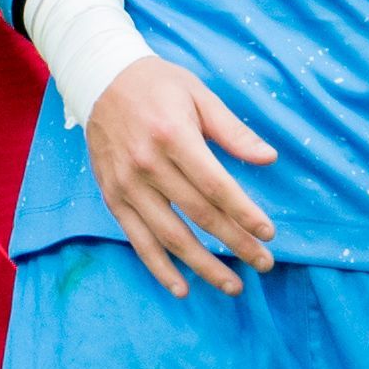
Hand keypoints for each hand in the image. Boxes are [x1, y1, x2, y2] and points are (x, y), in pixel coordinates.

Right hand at [86, 56, 277, 297]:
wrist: (99, 80)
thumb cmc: (157, 85)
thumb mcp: (199, 95)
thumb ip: (233, 131)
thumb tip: (268, 159)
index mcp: (173, 136)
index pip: (216, 186)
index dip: (244, 214)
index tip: (268, 233)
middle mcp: (147, 165)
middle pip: (199, 215)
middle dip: (235, 243)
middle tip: (264, 264)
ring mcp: (126, 185)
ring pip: (169, 236)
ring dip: (203, 265)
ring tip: (232, 285)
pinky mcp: (112, 196)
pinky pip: (137, 240)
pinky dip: (159, 268)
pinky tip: (182, 288)